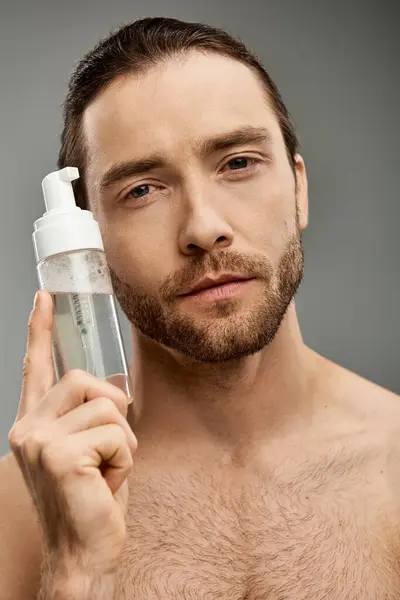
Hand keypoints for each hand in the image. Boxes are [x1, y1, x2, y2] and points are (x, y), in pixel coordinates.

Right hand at [8, 290, 136, 577]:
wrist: (84, 552)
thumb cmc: (91, 500)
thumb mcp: (94, 449)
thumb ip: (94, 413)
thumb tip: (114, 381)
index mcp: (36, 422)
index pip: (36, 367)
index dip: (39, 330)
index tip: (43, 297)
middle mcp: (28, 427)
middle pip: (86, 380)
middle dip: (113, 412)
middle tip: (109, 453)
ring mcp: (39, 441)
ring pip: (107, 406)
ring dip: (123, 440)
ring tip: (108, 471)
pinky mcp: (59, 455)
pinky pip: (116, 433)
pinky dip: (125, 457)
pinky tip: (107, 482)